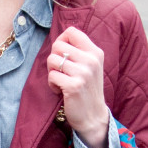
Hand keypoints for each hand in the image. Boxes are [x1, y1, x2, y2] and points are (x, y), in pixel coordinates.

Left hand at [47, 27, 108, 147]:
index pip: (72, 32)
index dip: (61, 40)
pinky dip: (52, 84)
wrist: (93, 116)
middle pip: (58, 45)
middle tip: (60, 71)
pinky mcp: (74, 86)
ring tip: (61, 81)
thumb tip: (60, 38)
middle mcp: (91, 60)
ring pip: (52, 60)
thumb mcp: (90, 66)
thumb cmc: (87, 89)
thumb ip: (79, 51)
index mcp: (95, 52)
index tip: (62, 54)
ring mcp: (83, 73)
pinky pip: (51, 76)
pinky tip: (60, 90)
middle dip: (53, 58)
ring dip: (51, 72)